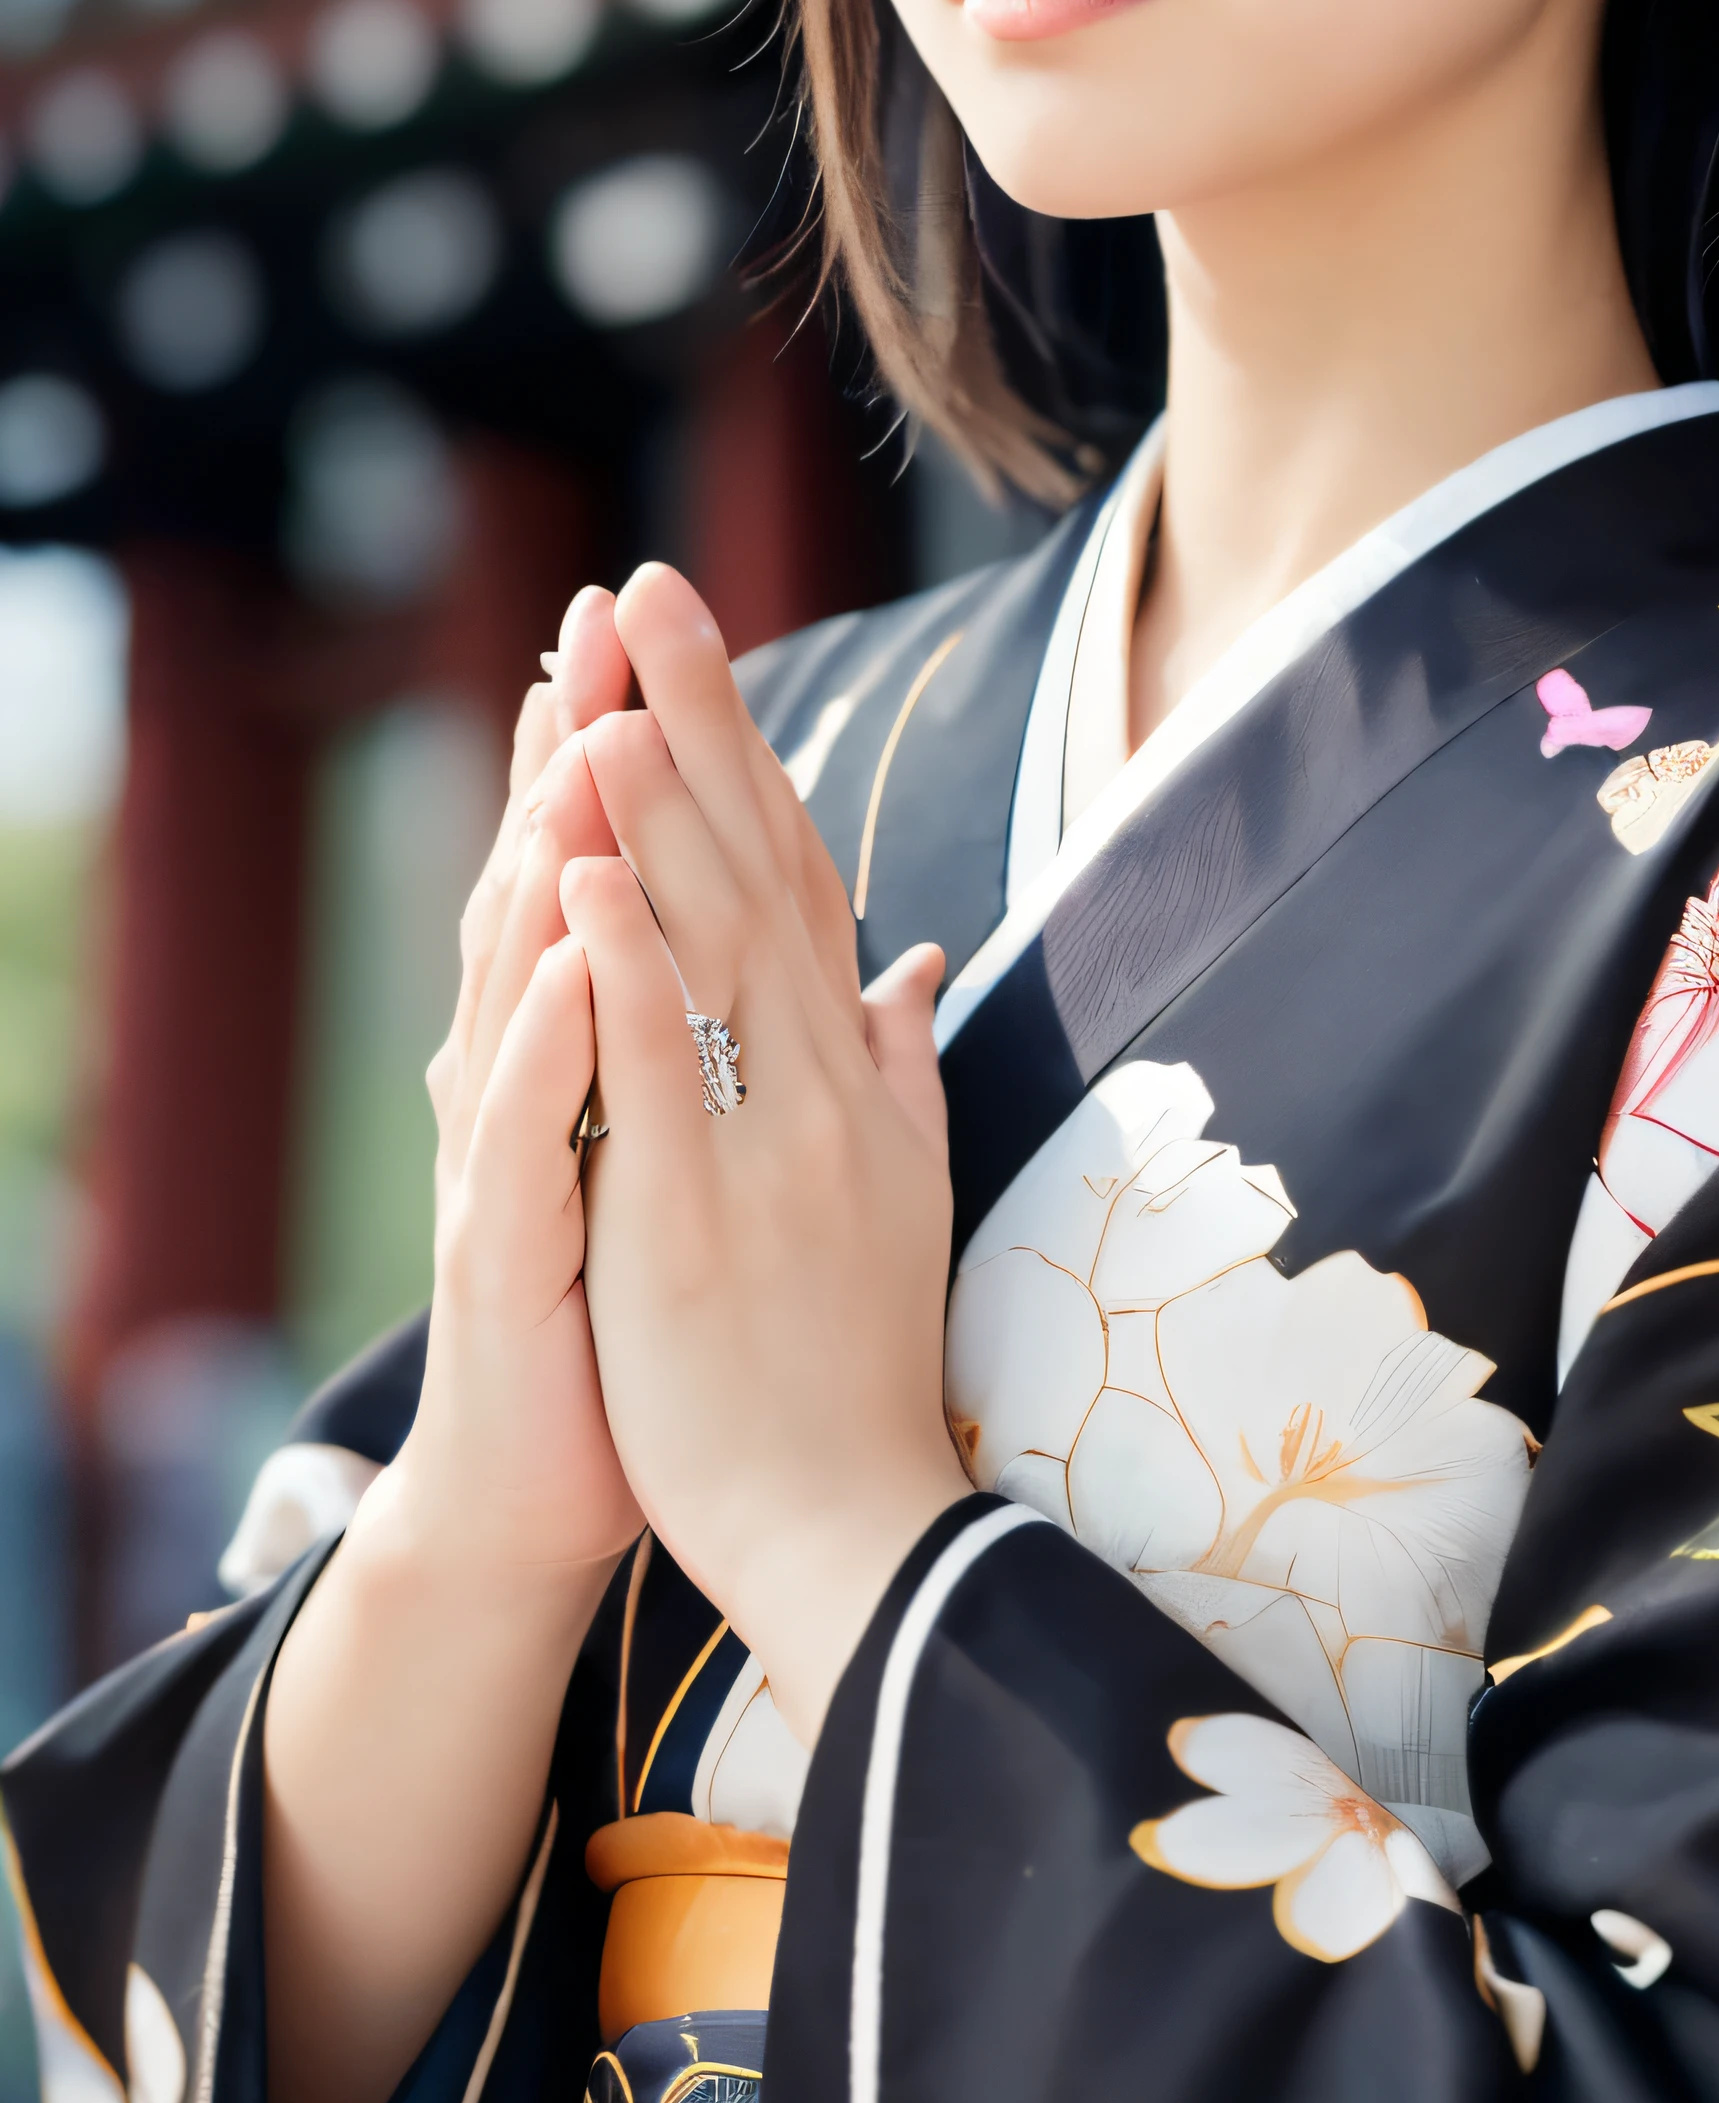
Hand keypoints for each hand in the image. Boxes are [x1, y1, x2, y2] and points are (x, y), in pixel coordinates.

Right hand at [394, 583, 642, 1586]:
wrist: (553, 1489)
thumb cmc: (635, 1315)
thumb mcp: (699, 1151)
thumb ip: (741, 1036)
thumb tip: (835, 944)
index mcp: (594, 1046)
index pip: (613, 864)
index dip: (634, 739)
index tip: (661, 614)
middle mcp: (530, 1077)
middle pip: (555, 881)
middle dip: (582, 742)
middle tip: (608, 613)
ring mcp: (503, 1159)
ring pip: (523, 981)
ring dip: (552, 855)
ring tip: (589, 731)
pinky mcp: (500, 1253)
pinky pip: (524, 1134)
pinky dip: (549, 1044)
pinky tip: (576, 961)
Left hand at [565, 565, 968, 1743]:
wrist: (860, 1533)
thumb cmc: (863, 1376)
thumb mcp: (906, 1199)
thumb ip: (902, 1070)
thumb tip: (909, 965)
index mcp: (853, 1076)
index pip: (800, 877)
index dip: (751, 753)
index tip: (701, 642)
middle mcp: (820, 1083)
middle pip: (759, 868)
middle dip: (702, 722)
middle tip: (650, 587)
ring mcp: (763, 1142)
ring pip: (709, 942)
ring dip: (658, 807)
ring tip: (612, 682)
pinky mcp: (699, 1214)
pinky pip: (658, 1065)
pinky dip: (623, 961)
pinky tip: (584, 869)